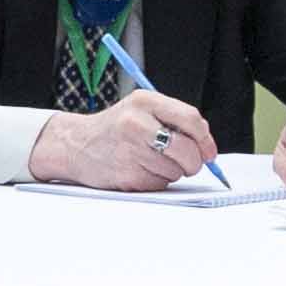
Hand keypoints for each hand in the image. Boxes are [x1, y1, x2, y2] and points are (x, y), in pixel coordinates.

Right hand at [28, 94, 217, 192]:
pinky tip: (139, 170)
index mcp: (145, 101)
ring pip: (175, 170)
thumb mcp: (141, 110)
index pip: (191, 119)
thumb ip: (173, 121)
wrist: (76, 145)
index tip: (209, 152)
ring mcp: (130, 150)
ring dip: (170, 172)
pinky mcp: (127, 175)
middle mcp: (137, 123)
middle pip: (187, 150)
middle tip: (186, 163)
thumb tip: (206, 147)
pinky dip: (156, 181)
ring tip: (149, 160)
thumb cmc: (115, 129)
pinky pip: (159, 184)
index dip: (205, 139)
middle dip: (193, 162)